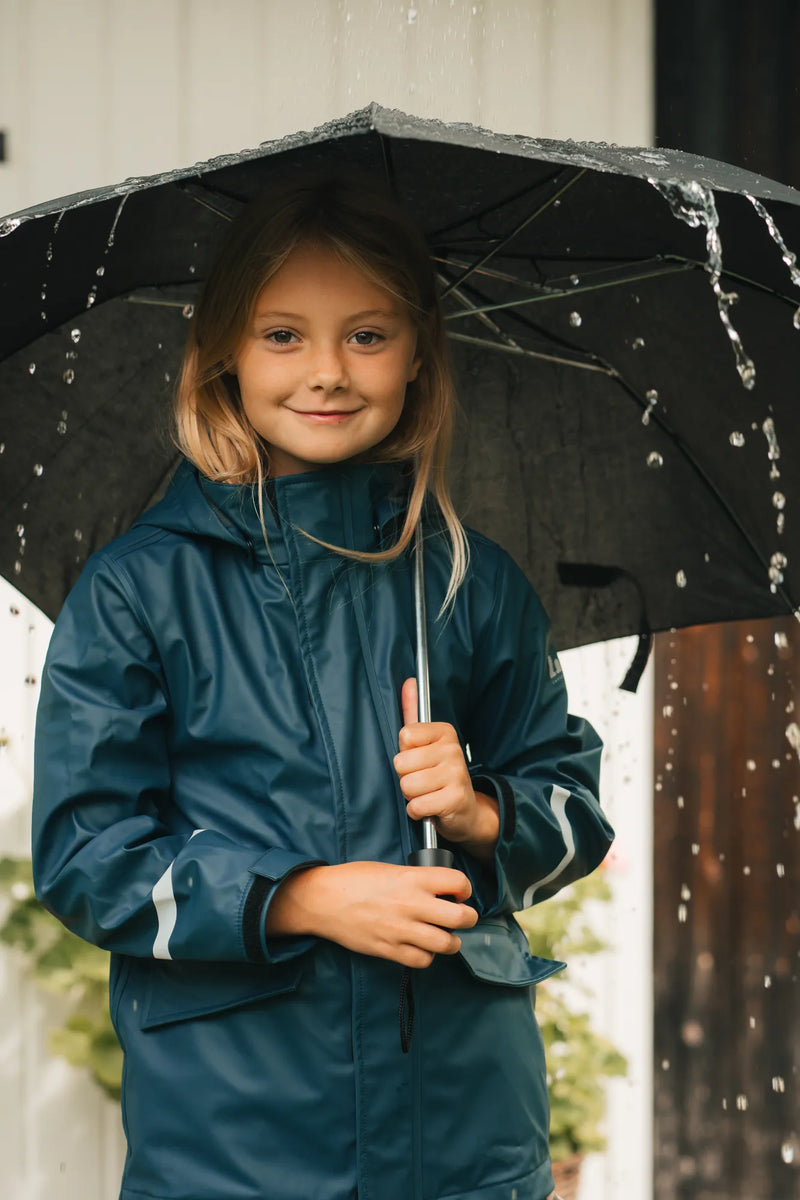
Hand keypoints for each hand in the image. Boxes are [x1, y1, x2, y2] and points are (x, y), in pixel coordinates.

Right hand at [263, 861, 477, 968]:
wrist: (322, 900)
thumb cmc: (353, 879)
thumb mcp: (390, 869)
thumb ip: (416, 879)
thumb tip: (440, 890)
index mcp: (412, 878)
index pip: (458, 883)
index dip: (464, 889)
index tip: (459, 893)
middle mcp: (411, 904)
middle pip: (461, 918)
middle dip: (468, 918)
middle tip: (462, 917)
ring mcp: (401, 930)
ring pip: (447, 944)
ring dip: (451, 941)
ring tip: (444, 936)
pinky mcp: (389, 949)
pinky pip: (422, 960)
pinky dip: (427, 956)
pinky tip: (422, 947)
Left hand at [393, 678, 499, 860]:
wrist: (466, 810)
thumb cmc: (439, 774)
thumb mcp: (426, 743)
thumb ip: (412, 713)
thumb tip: (408, 681)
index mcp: (445, 732)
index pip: (404, 736)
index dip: (405, 753)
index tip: (419, 759)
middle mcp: (453, 749)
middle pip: (401, 763)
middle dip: (406, 777)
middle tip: (423, 780)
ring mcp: (456, 774)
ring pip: (407, 786)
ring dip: (412, 796)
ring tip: (427, 793)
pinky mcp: (455, 799)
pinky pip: (416, 806)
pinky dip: (418, 811)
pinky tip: (431, 807)